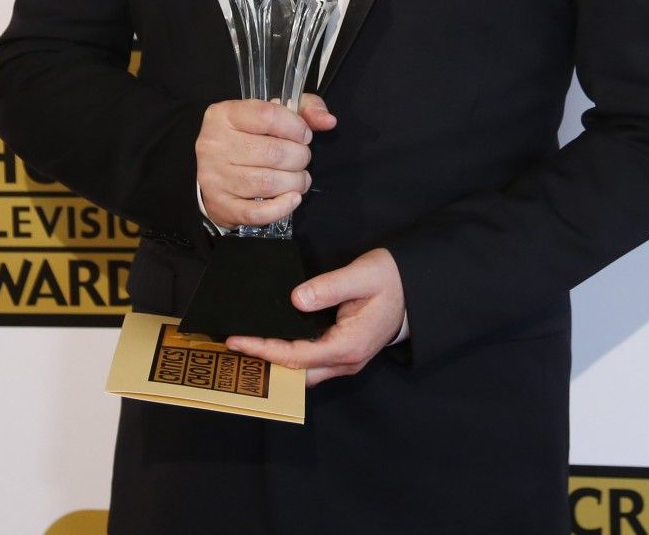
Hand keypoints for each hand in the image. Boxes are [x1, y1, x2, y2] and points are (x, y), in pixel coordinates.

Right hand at [195, 94, 335, 229]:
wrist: (213, 170)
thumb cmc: (248, 137)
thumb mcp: (271, 113)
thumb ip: (304, 109)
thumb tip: (328, 121)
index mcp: (224, 115)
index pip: (268, 116)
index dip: (296, 127)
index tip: (304, 135)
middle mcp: (215, 144)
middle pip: (273, 153)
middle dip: (299, 157)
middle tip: (302, 159)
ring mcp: (215, 177)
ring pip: (268, 183)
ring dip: (295, 182)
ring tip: (300, 178)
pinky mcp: (220, 205)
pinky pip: (257, 212)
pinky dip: (282, 208)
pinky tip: (293, 198)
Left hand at [226, 248, 405, 386]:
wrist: (415, 288)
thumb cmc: (390, 279)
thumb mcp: (362, 275)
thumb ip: (329, 287)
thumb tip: (296, 299)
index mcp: (348, 345)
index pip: (298, 355)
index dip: (265, 349)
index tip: (238, 340)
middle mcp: (345, 361)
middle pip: (297, 372)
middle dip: (264, 362)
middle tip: (233, 348)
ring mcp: (346, 360)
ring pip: (303, 372)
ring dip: (275, 362)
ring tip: (246, 347)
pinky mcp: (344, 353)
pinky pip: (311, 362)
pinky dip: (289, 356)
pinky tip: (273, 342)